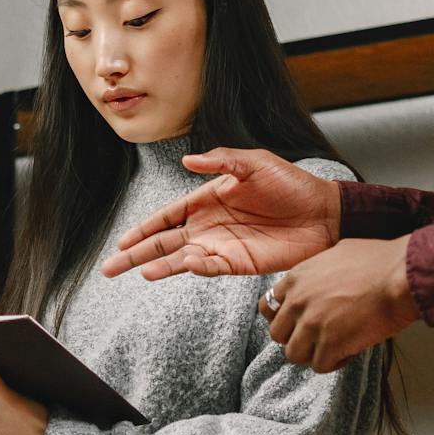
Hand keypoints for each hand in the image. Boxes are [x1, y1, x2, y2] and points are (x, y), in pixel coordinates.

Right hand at [100, 147, 341, 279]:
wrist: (324, 211)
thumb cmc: (290, 183)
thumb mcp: (254, 163)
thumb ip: (221, 161)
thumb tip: (188, 161)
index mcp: (207, 199)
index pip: (166, 217)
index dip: (143, 229)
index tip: (121, 241)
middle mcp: (209, 226)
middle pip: (164, 243)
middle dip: (136, 255)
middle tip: (109, 269)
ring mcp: (222, 246)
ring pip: (181, 260)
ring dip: (160, 266)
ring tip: (139, 273)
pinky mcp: (240, 263)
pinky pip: (211, 268)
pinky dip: (195, 269)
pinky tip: (182, 267)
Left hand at [261, 237, 418, 372]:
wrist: (400, 276)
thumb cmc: (379, 260)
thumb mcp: (337, 252)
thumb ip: (319, 270)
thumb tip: (322, 278)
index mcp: (297, 278)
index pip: (268, 306)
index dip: (284, 317)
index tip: (298, 321)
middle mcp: (297, 301)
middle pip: (277, 334)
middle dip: (297, 337)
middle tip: (318, 336)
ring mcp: (311, 324)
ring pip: (294, 354)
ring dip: (313, 353)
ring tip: (334, 346)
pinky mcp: (330, 344)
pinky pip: (320, 366)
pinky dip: (334, 363)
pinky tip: (349, 352)